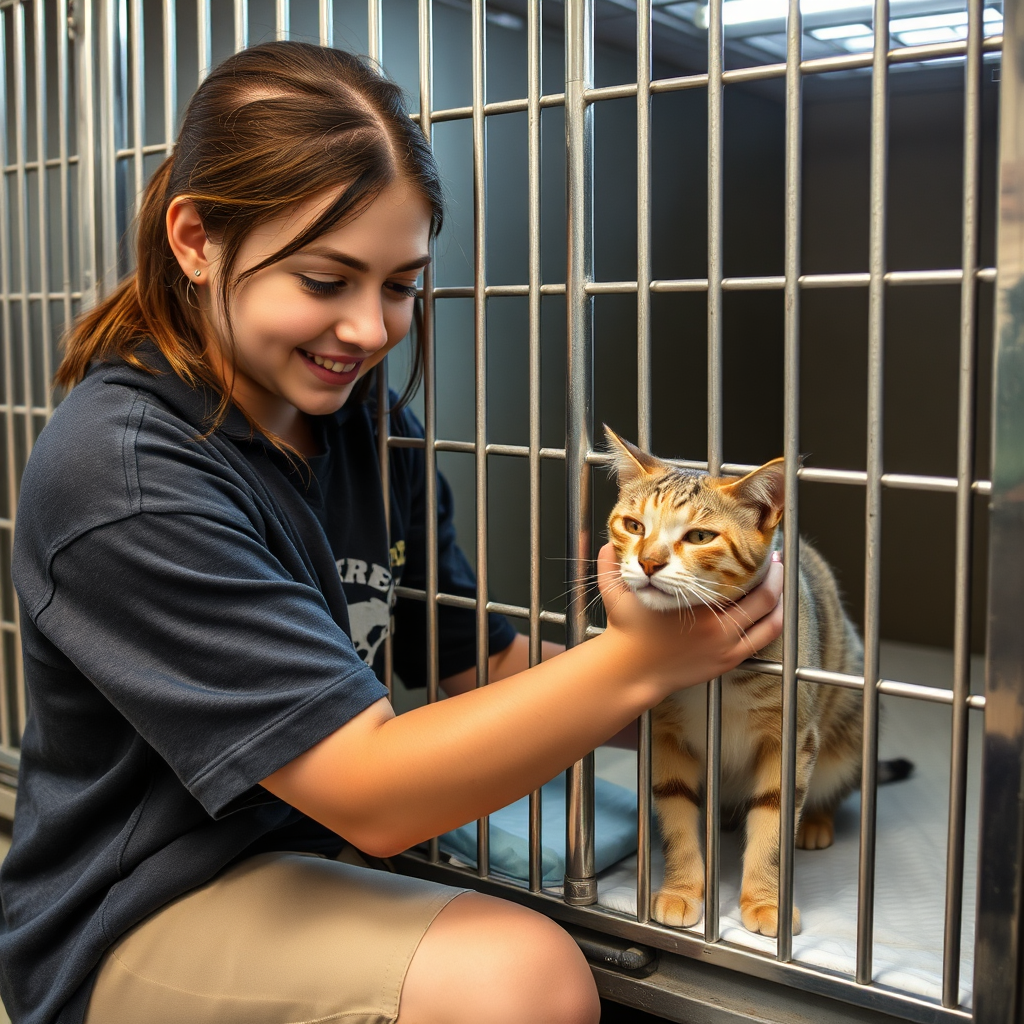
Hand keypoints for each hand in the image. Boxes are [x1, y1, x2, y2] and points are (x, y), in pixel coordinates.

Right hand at [595, 542, 782, 695]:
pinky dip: (772, 624)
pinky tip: (771, 612)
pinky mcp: (727, 662)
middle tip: (777, 558)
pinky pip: (762, 641)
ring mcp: (726, 648)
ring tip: (779, 583)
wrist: (630, 671)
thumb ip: (611, 565)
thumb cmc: (626, 633)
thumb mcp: (616, 593)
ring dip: (779, 600)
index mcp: (696, 607)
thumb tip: (607, 544)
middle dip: (775, 575)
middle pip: (764, 598)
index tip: (756, 546)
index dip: (754, 561)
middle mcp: (718, 628)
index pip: (739, 579)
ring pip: (770, 622)